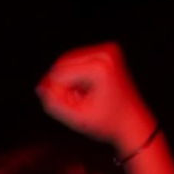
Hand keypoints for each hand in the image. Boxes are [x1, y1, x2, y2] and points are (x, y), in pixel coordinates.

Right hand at [36, 43, 156, 155]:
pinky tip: (87, 90)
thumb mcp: (78, 119)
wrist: (134, 122)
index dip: (58, 93)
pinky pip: (79, 60)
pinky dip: (77, 75)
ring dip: (68, 79)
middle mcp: (105, 53)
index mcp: (99, 68)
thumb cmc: (108, 124)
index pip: (59, 75)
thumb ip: (55, 105)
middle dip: (63, 84)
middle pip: (62, 64)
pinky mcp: (109, 50)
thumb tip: (39, 88)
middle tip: (74, 102)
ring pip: (68, 61)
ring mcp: (109, 49)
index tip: (70, 107)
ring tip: (82, 97)